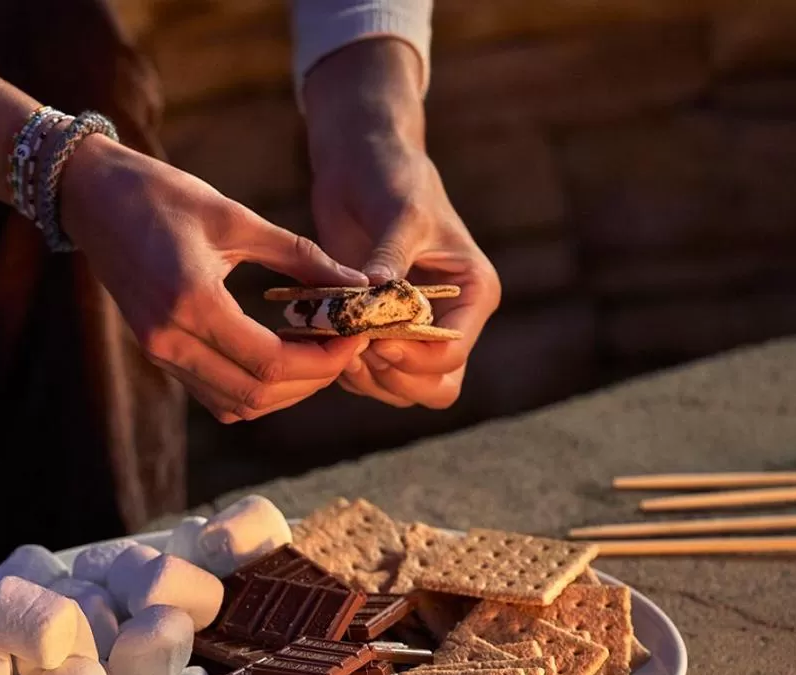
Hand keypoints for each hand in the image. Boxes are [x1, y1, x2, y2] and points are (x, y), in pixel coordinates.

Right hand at [60, 136, 368, 422]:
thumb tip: (358, 284)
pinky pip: (214, 394)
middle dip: (312, 380)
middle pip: (257, 395)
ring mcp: (160, 352)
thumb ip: (300, 255)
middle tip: (345, 347)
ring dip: (285, 391)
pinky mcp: (157, 353)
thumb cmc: (162, 195)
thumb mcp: (236, 217)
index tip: (356, 336)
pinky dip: (254, 388)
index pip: (270, 361)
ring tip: (318, 353)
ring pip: (237, 404)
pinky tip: (280, 356)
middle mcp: (171, 339)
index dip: (323, 360)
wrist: (92, 197)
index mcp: (192, 301)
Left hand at [303, 40, 500, 408]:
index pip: (451, 353)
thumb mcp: (400, 211)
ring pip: (400, 388)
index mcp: (473, 292)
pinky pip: (368, 375)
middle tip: (352, 346)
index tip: (373, 336)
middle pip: (433, 387)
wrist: (361, 164)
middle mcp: (451, 318)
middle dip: (391, 376)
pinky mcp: (380, 331)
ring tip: (333, 337)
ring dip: (364, 376)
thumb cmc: (393, 177)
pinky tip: (321, 333)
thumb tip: (375, 297)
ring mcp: (415, 330)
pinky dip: (344, 366)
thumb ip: (390, 258)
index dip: (412, 356)